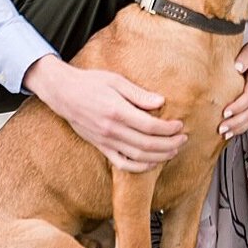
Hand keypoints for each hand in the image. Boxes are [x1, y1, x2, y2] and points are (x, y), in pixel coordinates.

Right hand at [24, 57, 187, 171]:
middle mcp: (112, 130)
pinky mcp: (101, 147)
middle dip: (169, 144)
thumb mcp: (116, 81)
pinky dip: (139, 166)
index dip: (168, 129)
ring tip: (173, 151)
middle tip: (183, 139)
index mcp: (117, 111)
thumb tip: (161, 102)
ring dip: (159, 156)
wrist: (64, 94)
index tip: (180, 125)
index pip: (150, 126)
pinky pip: (122, 163)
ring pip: (138, 157)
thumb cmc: (90, 83)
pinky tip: (151, 162)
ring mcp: (106, 141)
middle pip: (148, 144)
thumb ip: (139, 94)